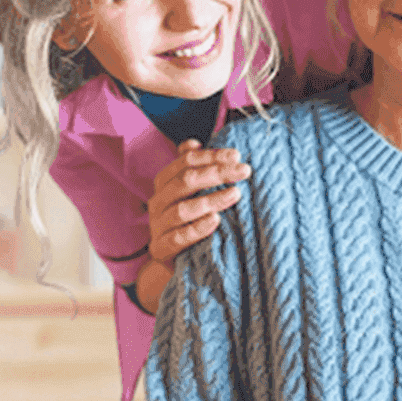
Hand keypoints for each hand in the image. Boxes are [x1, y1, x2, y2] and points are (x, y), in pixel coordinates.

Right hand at [147, 139, 250, 263]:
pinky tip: (216, 221)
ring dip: (212, 200)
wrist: (169, 257)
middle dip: (217, 173)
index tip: (237, 156)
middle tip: (243, 171)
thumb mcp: (186, 191)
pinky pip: (179, 237)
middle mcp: (158, 201)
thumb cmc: (184, 218)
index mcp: (164, 182)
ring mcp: (158, 225)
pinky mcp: (162, 247)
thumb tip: (193, 142)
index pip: (185, 161)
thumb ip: (190, 168)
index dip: (211, 156)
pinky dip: (198, 228)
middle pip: (186, 181)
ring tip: (236, 194)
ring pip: (183, 209)